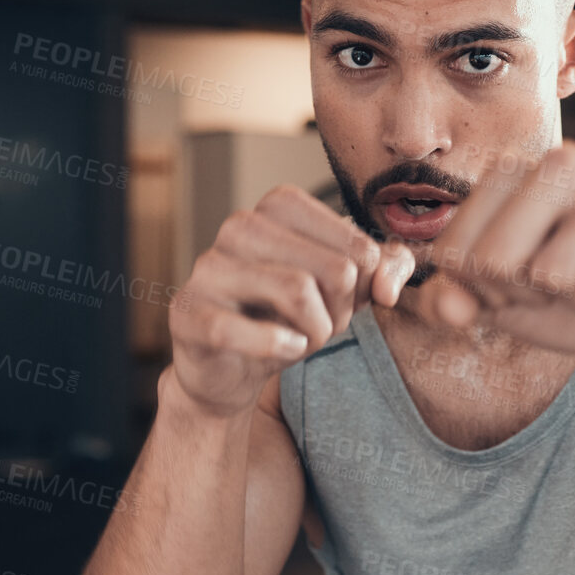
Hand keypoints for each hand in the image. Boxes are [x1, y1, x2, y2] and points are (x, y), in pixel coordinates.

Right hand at [170, 185, 415, 416]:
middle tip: (321, 328)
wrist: (229, 367)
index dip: (363, 288)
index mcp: (280, 207)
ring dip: (315, 331)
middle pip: (335, 269)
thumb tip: (387, 287)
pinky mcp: (188, 310)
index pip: (360, 248)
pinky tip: (283, 350)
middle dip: (342, 313)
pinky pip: (247, 327)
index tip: (342, 303)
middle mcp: (240, 225)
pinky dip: (279, 346)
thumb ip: (386, 269)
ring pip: (298, 291)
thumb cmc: (286, 317)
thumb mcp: (345, 290)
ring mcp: (209, 266)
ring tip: (301, 339)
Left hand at [429, 142, 574, 380]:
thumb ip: (461, 301)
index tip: (521, 285)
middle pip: (494, 260)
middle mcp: (566, 162)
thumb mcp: (508, 303)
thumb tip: (447, 308)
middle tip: (563, 288)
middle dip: (525, 298)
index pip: (455, 251)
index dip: (483, 291)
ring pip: (554, 271)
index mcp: (517, 175)